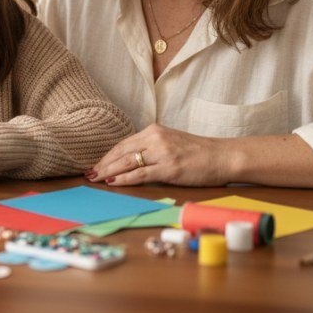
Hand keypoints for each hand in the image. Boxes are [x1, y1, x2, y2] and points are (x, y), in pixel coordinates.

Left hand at [86, 123, 234, 186]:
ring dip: (108, 171)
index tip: (95, 164)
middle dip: (103, 164)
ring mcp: (162, 153)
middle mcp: (155, 138)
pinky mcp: (169, 168)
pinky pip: (140, 174)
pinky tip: (113, 182)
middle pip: (121, 152)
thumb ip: (152, 148)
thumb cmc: (199, 153)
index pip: (123, 143)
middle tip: (89, 173)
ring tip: (96, 178)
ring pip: (127, 162)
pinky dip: (124, 178)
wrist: (223, 156)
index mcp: (154, 130)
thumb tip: (131, 161)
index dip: (107, 155)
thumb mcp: (172, 143)